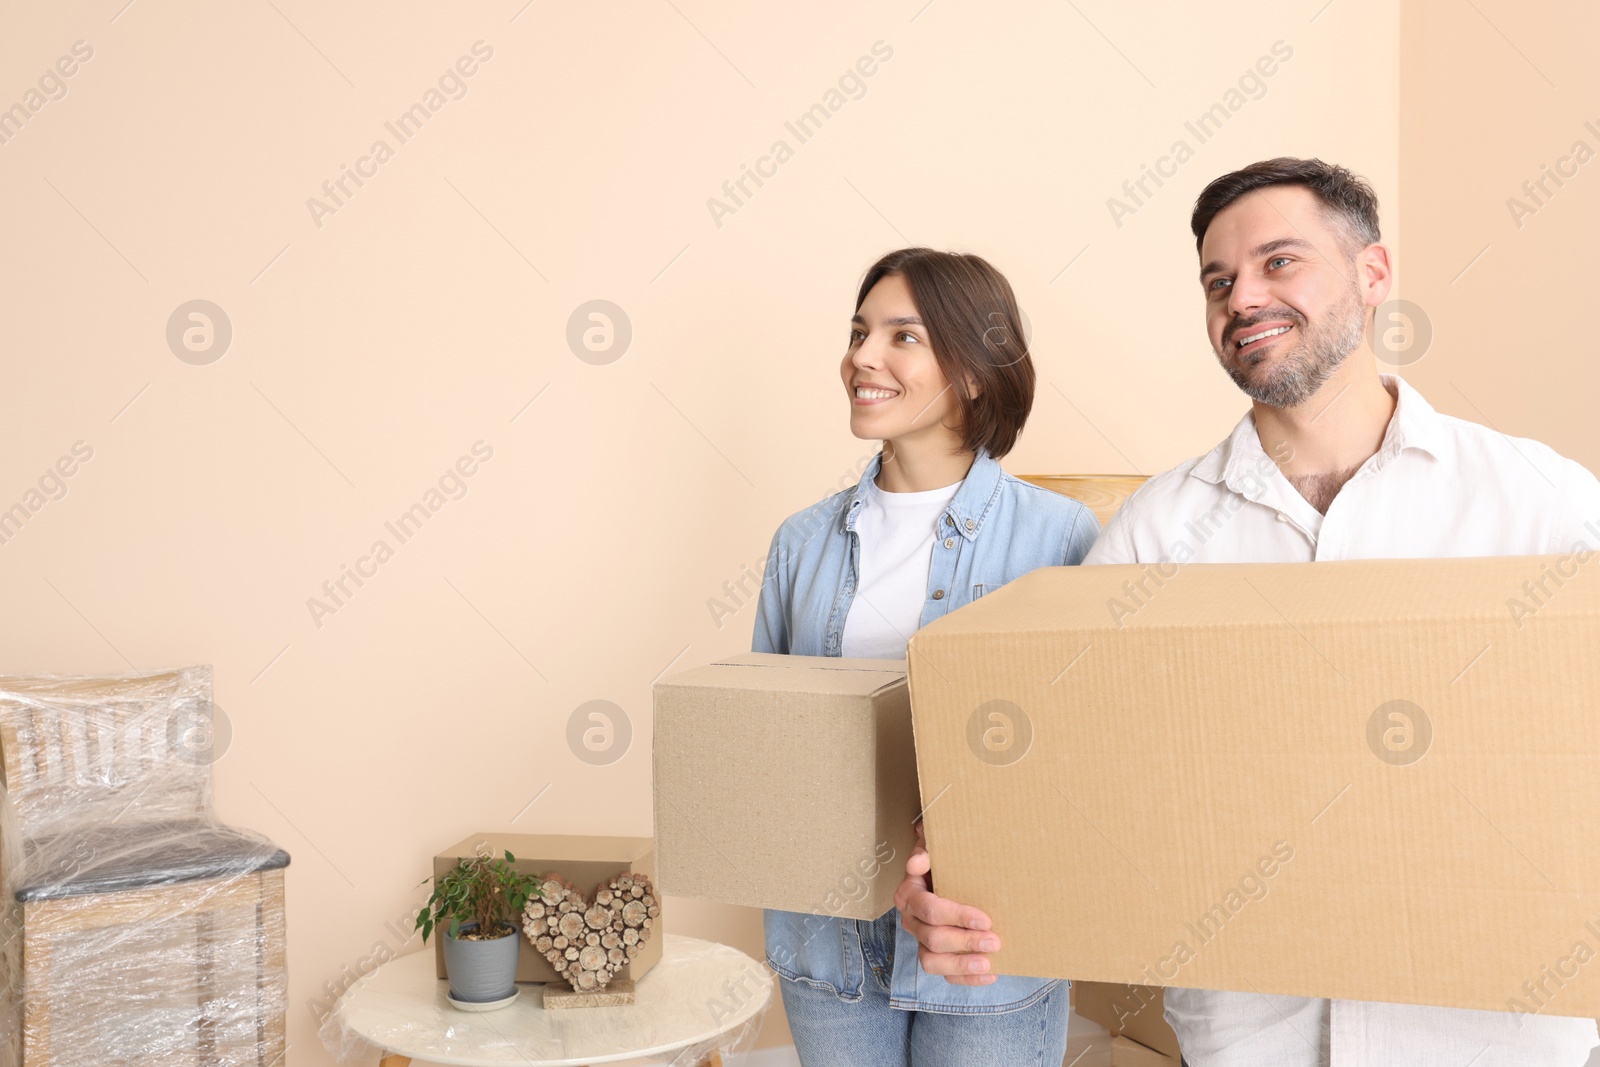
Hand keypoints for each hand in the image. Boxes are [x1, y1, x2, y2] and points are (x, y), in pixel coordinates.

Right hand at [894, 819, 999, 984]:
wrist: (955, 874)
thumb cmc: (945, 860)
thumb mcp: (936, 848)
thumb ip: (927, 850)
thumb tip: (918, 862)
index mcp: (910, 895)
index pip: (929, 910)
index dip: (956, 916)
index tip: (985, 919)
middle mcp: (912, 921)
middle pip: (932, 939)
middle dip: (965, 942)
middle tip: (994, 941)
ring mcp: (922, 941)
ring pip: (932, 962)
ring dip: (961, 965)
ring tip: (988, 964)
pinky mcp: (936, 956)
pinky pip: (945, 975)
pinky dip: (966, 978)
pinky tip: (990, 974)